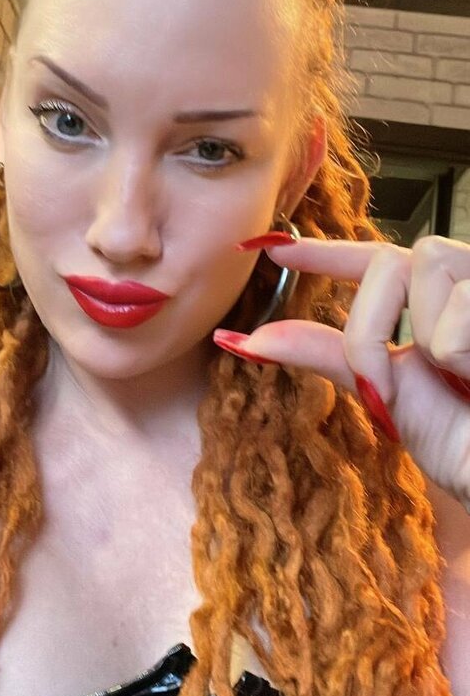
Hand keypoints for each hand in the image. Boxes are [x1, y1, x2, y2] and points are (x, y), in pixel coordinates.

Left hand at [213, 234, 469, 512]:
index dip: (327, 252)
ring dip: (420, 334)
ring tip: (455, 379)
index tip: (276, 254)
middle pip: (393, 257)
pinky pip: (461, 301)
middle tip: (382, 384)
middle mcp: (465, 291)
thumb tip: (247, 339)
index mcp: (433, 309)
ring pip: (426, 260)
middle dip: (370, 324)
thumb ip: (326, 354)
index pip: (378, 261)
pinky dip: (453, 346)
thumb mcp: (386, 394)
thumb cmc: (465, 443)